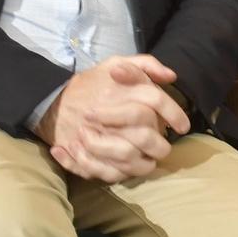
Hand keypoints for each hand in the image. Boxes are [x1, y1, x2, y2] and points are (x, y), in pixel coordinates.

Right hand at [37, 55, 189, 182]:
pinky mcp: (83, 154)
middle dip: (161, 146)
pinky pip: (110, 171)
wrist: (53, 103)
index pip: (155, 100)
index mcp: (119, 89)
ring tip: (151, 160)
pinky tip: (132, 167)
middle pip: (146, 135)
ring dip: (146, 163)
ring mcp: (95, 135)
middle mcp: (108, 112)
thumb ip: (146, 65)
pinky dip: (125, 172)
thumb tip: (171, 77)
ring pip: (130, 157)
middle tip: (164, 148)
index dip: (175, 114)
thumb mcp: (115, 63)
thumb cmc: (91, 83)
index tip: (184, 127)